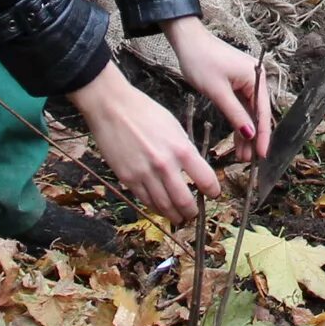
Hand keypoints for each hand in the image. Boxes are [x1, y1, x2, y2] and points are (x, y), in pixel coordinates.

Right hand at [68, 64, 223, 221]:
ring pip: (164, 206)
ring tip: (180, 217)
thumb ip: (184, 149)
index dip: (213, 191)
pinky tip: (161, 208)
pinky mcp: (127, 179)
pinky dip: (156, 208)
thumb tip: (193, 168)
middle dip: (192, 211)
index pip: (205, 180)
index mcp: (181, 149)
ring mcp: (144, 174)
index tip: (213, 193)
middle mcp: (164, 165)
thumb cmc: (144, 111)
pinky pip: (146, 200)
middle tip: (194, 213)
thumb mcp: (174, 126)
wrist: (111, 108)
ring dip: (175, 216)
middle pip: (184, 201)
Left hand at [165, 14, 272, 164]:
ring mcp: (246, 80)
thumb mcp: (218, 92)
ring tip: (240, 155)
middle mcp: (255, 78)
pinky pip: (241, 105)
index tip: (261, 155)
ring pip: (248, 112)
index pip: (263, 113)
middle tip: (247, 160)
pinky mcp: (236, 82)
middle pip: (258, 114)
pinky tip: (237, 137)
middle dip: (253, 137)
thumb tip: (250, 134)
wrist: (187, 41)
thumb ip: (236, 115)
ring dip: (245, 132)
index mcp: (255, 78)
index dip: (263, 136)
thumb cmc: (201, 61)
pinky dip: (238, 121)